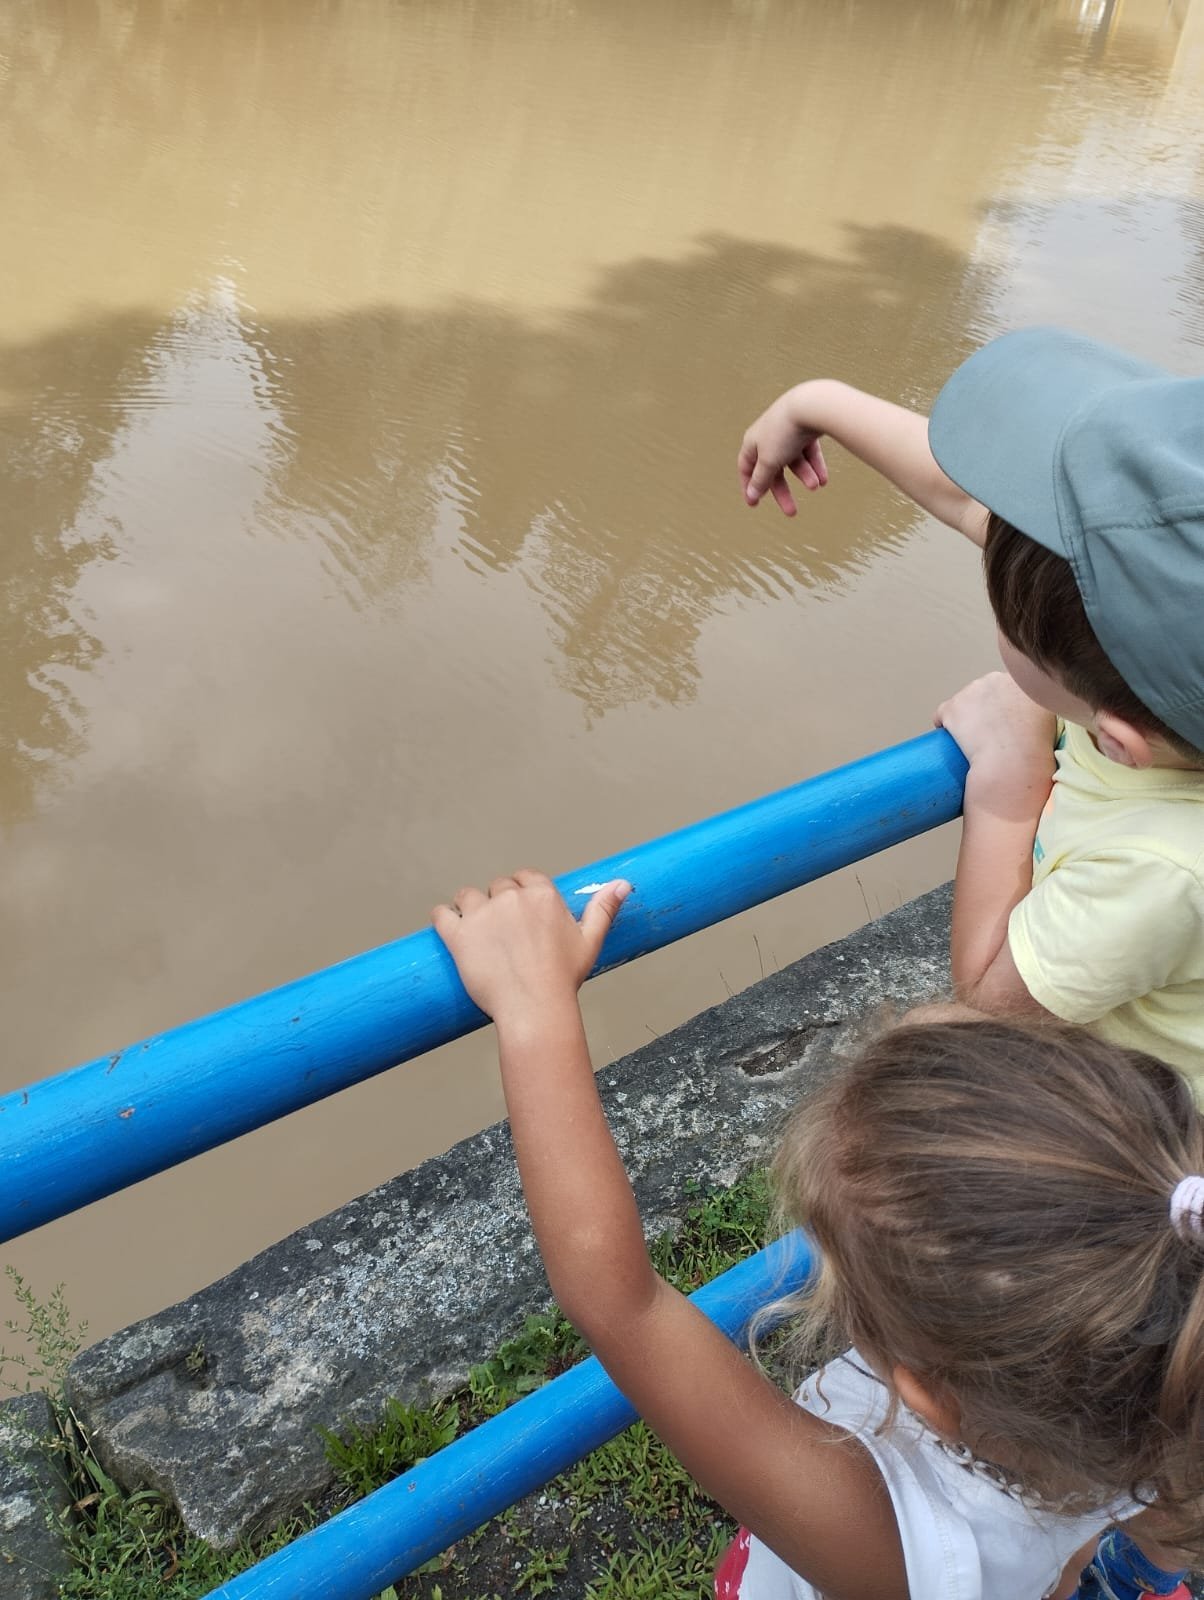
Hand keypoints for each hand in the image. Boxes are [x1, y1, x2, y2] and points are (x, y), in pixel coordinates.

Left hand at [433, 870, 630, 1023]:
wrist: (535, 1007)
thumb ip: (604, 908)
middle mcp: (511, 898)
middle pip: (497, 886)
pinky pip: (442, 913)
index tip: (522, 913)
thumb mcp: (590, 941)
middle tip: (502, 931)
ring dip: (470, 908)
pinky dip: (443, 918)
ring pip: (468, 896)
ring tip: (477, 932)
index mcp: (542, 895)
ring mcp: (482, 914)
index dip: (521, 893)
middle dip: (498, 903)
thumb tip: (623, 884)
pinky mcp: (458, 934)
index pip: (525, 877)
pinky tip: (449, 927)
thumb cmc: (562, 978)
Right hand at [738, 384, 828, 513]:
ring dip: (805, 476)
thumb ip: (761, 480)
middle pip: (773, 469)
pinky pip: (809, 452)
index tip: (754, 504)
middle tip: (792, 513)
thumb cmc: (784, 432)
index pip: (747, 467)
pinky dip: (815, 466)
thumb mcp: (769, 461)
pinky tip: (823, 480)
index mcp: (753, 441)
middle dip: (783, 491)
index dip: (749, 486)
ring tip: (816, 486)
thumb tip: (752, 495)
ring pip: (794, 462)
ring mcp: (788, 432)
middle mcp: (769, 436)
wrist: (811, 406)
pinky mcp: (806, 428)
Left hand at [935, 672, 1055, 775]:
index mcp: (1024, 682)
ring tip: (974, 741)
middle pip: (985, 692)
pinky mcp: (953, 707)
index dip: (1004, 708)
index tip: (1006, 725)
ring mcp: (972, 692)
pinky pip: (942, 715)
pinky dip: (945, 727)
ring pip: (964, 704)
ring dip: (966, 718)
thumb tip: (1043, 724)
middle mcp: (997, 680)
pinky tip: (950, 739)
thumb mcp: (1054, 723)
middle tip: (991, 735)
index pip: (1007, 689)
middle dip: (985, 709)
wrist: (1012, 763)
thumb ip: (1048, 714)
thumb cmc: (1035, 752)